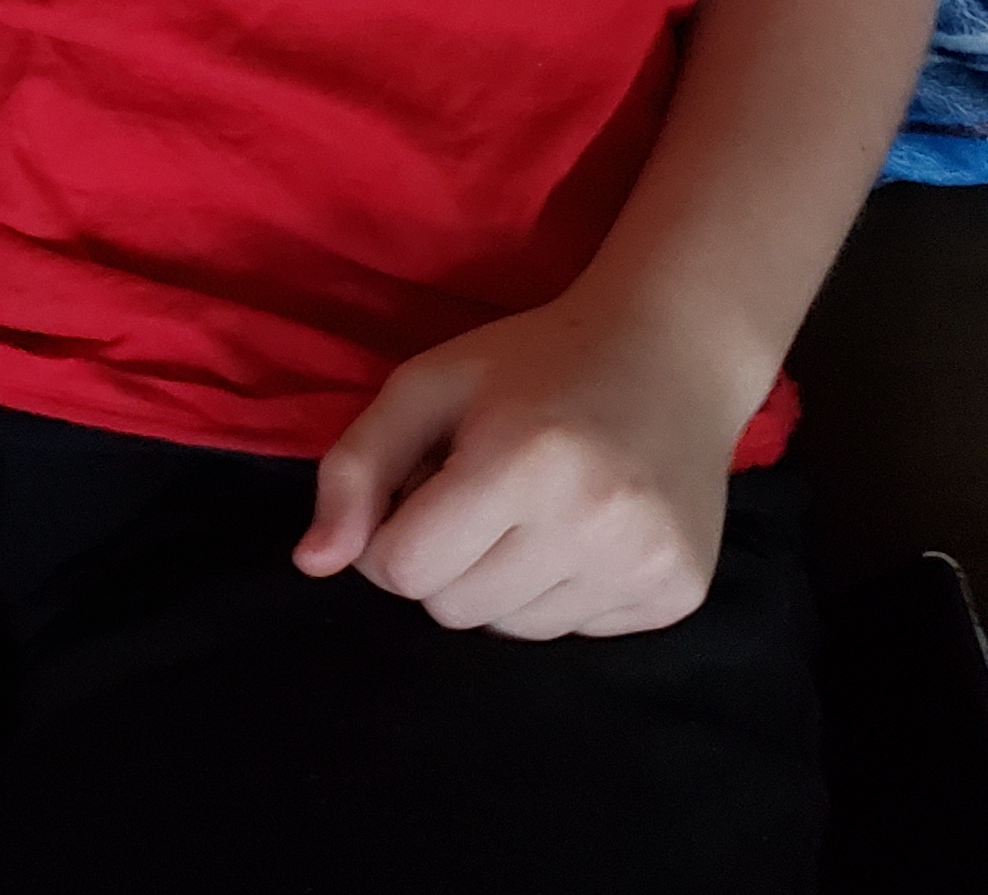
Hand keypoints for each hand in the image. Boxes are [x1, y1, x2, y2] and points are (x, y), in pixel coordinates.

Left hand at [294, 293, 756, 638]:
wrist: (673, 354)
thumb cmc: (535, 364)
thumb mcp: (427, 385)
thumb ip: (354, 468)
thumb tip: (311, 563)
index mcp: (521, 459)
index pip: (404, 568)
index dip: (390, 535)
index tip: (419, 491)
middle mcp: (591, 521)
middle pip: (453, 609)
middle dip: (445, 561)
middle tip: (481, 496)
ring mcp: (643, 563)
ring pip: (512, 631)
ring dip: (501, 582)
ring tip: (534, 512)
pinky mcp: (676, 591)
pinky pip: (574, 633)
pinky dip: (560, 593)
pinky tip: (584, 529)